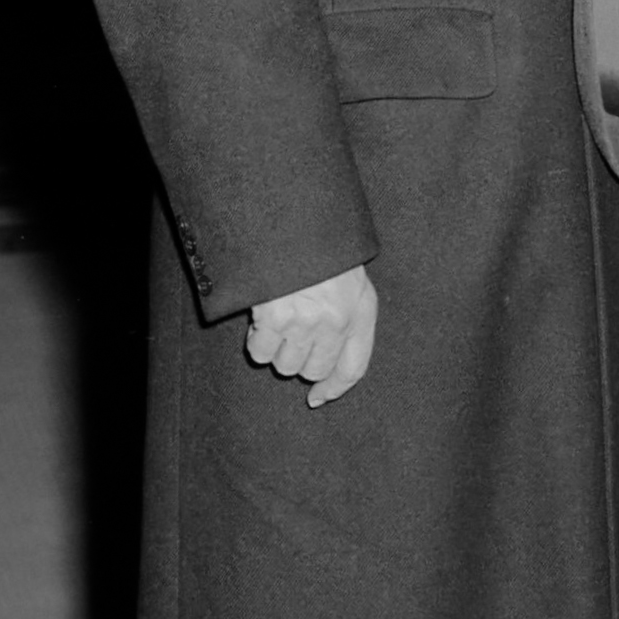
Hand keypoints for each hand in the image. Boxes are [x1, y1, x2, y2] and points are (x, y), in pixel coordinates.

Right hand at [247, 264, 377, 406]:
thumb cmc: (323, 254)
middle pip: (314, 370)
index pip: (353, 368)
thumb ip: (347, 322)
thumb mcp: (351, 282)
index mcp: (361, 310)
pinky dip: (257, 341)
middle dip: (300, 360)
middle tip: (292, 334)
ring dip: (277, 349)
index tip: (317, 396)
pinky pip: (261, 352)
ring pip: (285, 366)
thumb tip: (322, 382)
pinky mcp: (275, 318)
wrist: (296, 222)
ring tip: (279, 318)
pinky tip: (262, 317)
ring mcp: (306, 321)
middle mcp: (337, 321)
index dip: (334, 388)